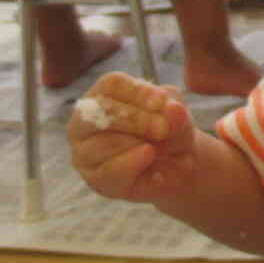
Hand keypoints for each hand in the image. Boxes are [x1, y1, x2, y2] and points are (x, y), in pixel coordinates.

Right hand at [67, 72, 197, 201]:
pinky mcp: (93, 178)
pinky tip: (155, 168)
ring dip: (137, 145)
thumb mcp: (178, 119)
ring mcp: (85, 150)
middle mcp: (86, 120)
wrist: (175, 168)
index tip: (162, 102)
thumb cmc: (169, 134)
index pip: (111, 84)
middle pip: (101, 111)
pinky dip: (136, 167)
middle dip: (137, 119)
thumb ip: (176, 113)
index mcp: (105, 94)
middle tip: (163, 129)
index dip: (138, 92)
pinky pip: (109, 172)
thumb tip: (173, 109)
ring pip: (103, 143)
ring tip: (158, 149)